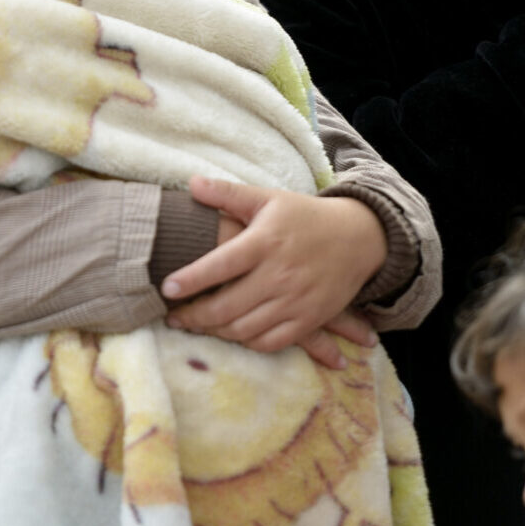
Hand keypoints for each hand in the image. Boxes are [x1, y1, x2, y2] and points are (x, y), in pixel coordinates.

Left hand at [161, 177, 385, 367]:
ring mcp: (295, 300)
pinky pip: (271, 342)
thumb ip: (228, 194)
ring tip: (195, 325)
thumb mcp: (268, 198)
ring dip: (215, 331)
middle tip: (171, 316)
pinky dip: (246, 342)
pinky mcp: (309, 319)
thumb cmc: (305, 216)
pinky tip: (231, 334)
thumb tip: (191, 183)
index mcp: (265, 242)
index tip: (165, 289)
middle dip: (194, 316)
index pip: (220, 264)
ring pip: (245, 329)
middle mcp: (279, 274)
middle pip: (227, 306)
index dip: (190, 279)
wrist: (358, 238)